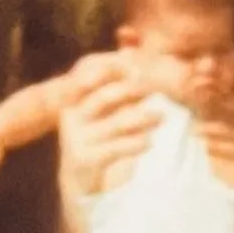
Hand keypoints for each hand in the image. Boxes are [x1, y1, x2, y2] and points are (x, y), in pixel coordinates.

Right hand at [55, 71, 158, 202]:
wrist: (78, 177)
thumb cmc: (97, 135)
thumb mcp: (103, 109)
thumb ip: (116, 86)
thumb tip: (133, 55)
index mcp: (72, 99)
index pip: (90, 77)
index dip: (114, 68)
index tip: (138, 67)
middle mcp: (71, 116)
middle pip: (105, 97)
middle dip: (133, 91)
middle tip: (155, 90)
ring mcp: (76, 138)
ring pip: (116, 123)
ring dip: (142, 118)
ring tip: (162, 117)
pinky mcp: (85, 159)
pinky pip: (115, 148)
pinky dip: (135, 144)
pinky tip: (150, 142)